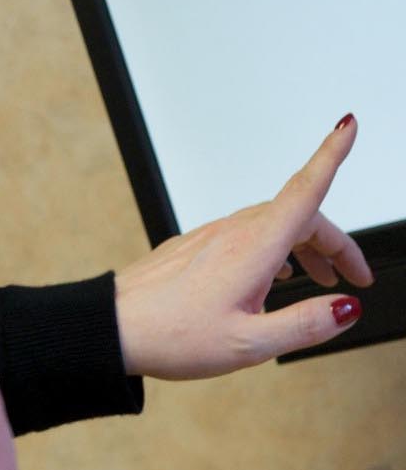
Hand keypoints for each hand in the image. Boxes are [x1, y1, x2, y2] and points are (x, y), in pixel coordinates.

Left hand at [114, 115, 373, 378]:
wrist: (113, 327)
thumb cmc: (171, 334)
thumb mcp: (250, 343)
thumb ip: (305, 324)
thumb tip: (345, 308)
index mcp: (252, 248)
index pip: (304, 191)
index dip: (331, 155)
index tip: (348, 126)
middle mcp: (231, 233)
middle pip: (299, 214)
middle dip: (335, 240)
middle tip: (356, 276)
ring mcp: (210, 236)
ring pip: (272, 225)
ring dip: (305, 246)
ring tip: (321, 280)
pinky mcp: (195, 246)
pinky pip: (246, 234)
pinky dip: (275, 249)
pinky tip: (275, 277)